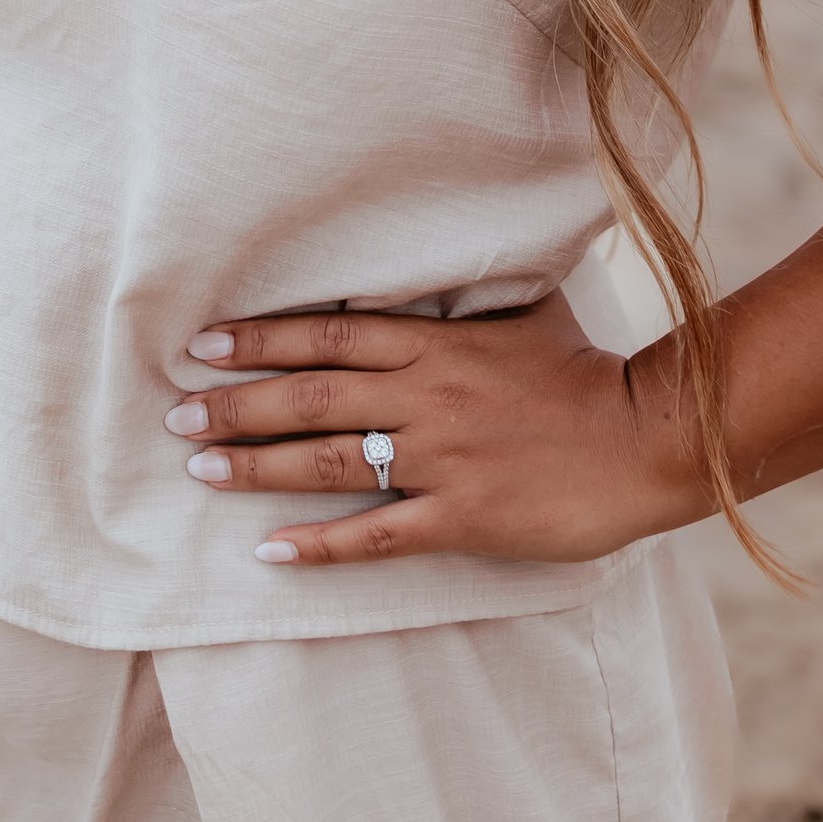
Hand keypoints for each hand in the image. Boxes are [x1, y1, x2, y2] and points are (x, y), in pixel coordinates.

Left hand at [162, 296, 696, 567]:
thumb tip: (415, 269)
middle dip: (236, 406)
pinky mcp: (463, 516)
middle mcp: (427, 396)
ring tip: (200, 468)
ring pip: (331, 461)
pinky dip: (321, 545)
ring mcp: (443, 459)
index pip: (327, 334)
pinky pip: (378, 535)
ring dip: (259, 466)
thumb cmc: (580, 371)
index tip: (202, 344)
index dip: (259, 338)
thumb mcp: (519, 311)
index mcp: (435, 344)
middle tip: (176, 414)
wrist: (645, 439)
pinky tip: (273, 552)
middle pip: (310, 396)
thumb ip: (459, 299)